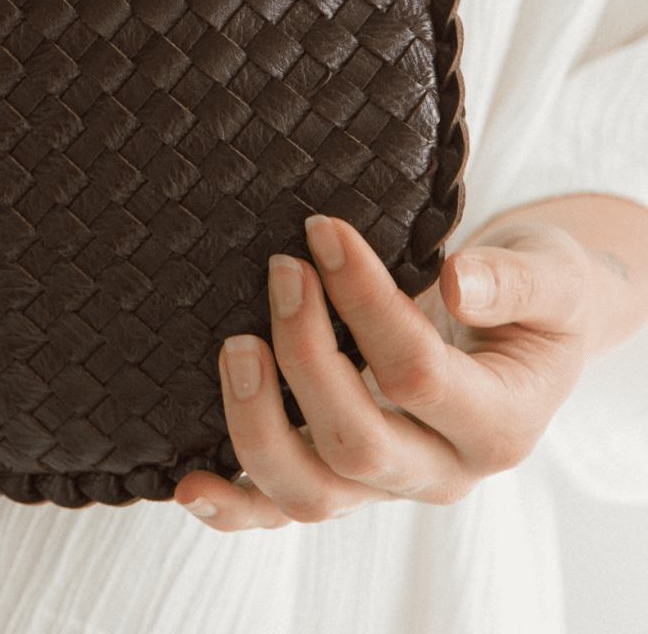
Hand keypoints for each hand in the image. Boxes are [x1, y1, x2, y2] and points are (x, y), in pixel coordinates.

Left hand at [172, 213, 597, 529]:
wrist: (526, 333)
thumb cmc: (533, 298)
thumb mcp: (552, 276)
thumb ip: (515, 281)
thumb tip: (458, 284)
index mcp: (498, 425)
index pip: (415, 374)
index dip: (363, 301)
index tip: (323, 230)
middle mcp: (440, 471)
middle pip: (357, 444)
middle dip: (305, 353)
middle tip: (282, 268)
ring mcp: (385, 484)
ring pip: (311, 493)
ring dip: (258, 422)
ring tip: (236, 343)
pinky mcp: (342, 480)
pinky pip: (279, 510)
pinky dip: (233, 504)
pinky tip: (188, 480)